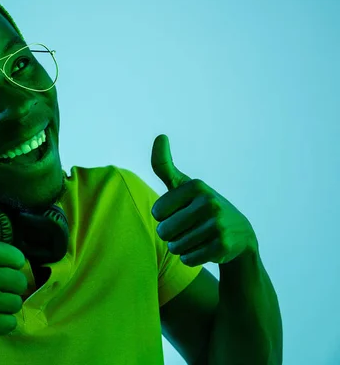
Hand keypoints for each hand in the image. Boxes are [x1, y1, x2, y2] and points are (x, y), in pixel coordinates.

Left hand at [150, 134, 257, 266]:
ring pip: (175, 247)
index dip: (164, 217)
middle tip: (189, 229)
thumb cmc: (201, 207)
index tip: (180, 212)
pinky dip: (190, 258)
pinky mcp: (223, 246)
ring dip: (181, 247)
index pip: (157, 212)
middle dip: (171, 235)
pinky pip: (188, 259)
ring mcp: (218, 225)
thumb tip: (160, 137)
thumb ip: (165, 165)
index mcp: (196, 186)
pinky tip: (204, 249)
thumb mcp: (184, 186)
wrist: (239, 235)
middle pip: (164, 231)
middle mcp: (209, 203)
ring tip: (197, 238)